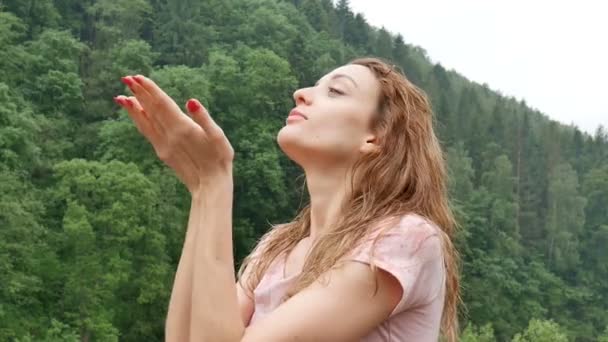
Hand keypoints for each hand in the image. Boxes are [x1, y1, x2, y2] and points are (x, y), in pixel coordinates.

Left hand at [114, 75, 233, 192]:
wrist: (210, 186)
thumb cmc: (219, 159)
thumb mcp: (218, 137)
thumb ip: (204, 118)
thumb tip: (191, 101)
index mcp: (182, 128)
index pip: (162, 104)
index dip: (149, 89)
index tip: (136, 77)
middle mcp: (169, 135)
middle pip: (150, 110)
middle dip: (138, 93)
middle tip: (125, 78)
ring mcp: (163, 145)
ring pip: (144, 122)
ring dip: (133, 109)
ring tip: (121, 97)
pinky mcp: (163, 153)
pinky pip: (147, 133)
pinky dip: (138, 121)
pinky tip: (136, 116)